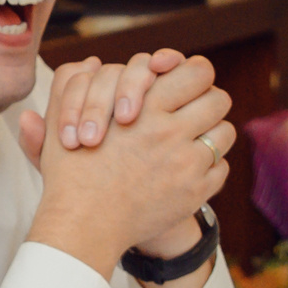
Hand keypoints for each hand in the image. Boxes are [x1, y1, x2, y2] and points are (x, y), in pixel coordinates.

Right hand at [26, 56, 235, 277]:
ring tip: (193, 139)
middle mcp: (170, 131)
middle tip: (193, 110)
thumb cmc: (71, 173)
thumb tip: (92, 62)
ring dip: (211, 132)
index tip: (183, 85)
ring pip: (224, 133)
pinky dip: (209, 166)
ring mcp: (186, 163)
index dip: (193, 74)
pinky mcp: (195, 191)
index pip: (198, 73)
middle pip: (218, 99)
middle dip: (207, 101)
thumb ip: (73, 85)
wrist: (83, 225)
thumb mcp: (62, 121)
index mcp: (144, 107)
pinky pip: (221, 167)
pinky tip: (188, 168)